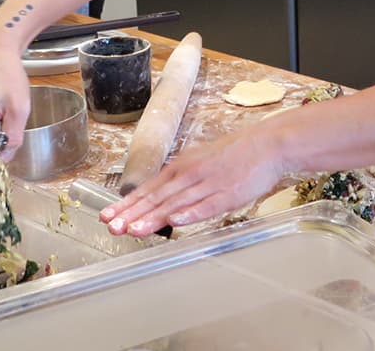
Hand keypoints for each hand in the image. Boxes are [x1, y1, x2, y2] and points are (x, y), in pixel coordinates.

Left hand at [99, 124, 287, 235]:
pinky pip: (206, 206)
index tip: (107, 216)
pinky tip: (175, 223)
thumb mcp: (200, 162)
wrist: (267, 144)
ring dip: (153, 217)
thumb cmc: (235, 155)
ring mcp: (208, 185)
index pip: (148, 189)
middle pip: (156, 197)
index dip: (127, 204)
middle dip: (132, 213)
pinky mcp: (228, 194)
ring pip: (176, 203)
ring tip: (133, 230)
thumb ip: (181, 181)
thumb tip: (160, 198)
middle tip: (111, 226)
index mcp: (181, 168)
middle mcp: (190, 175)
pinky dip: (190, 214)